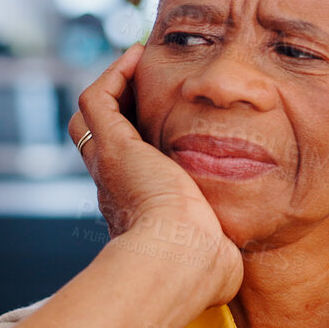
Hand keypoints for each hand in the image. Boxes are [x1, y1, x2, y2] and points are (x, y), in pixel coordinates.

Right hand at [68, 45, 241, 308]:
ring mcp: (108, 168)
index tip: (170, 127)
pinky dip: (113, 76)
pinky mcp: (112, 148)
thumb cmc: (202, 270)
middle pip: (102, 143)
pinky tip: (138, 57)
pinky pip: (97, 101)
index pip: (131, 174)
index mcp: (139, 214)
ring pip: (92, 120)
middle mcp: (115, 190)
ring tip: (140, 65)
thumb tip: (236, 268)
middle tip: (150, 88)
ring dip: (114, 89)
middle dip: (124, 114)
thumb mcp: (215, 258)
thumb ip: (222, 254)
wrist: (180, 262)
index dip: (144, 147)